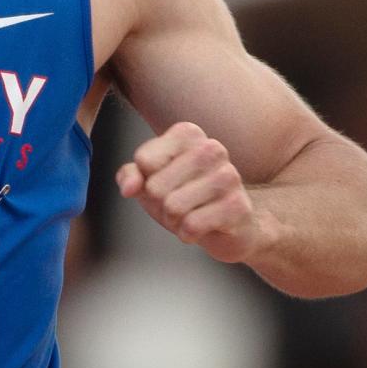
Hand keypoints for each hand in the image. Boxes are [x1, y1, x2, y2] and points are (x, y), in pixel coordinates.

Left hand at [117, 121, 261, 263]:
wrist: (229, 225)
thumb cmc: (183, 195)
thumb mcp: (150, 181)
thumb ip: (130, 176)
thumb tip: (128, 188)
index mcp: (188, 133)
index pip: (144, 161)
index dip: (146, 182)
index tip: (165, 183)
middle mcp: (212, 148)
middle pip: (156, 187)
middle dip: (159, 205)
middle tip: (176, 205)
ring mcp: (228, 176)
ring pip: (173, 207)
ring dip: (173, 221)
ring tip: (189, 215)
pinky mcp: (238, 206)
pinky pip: (192, 225)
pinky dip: (188, 234)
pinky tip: (201, 228)